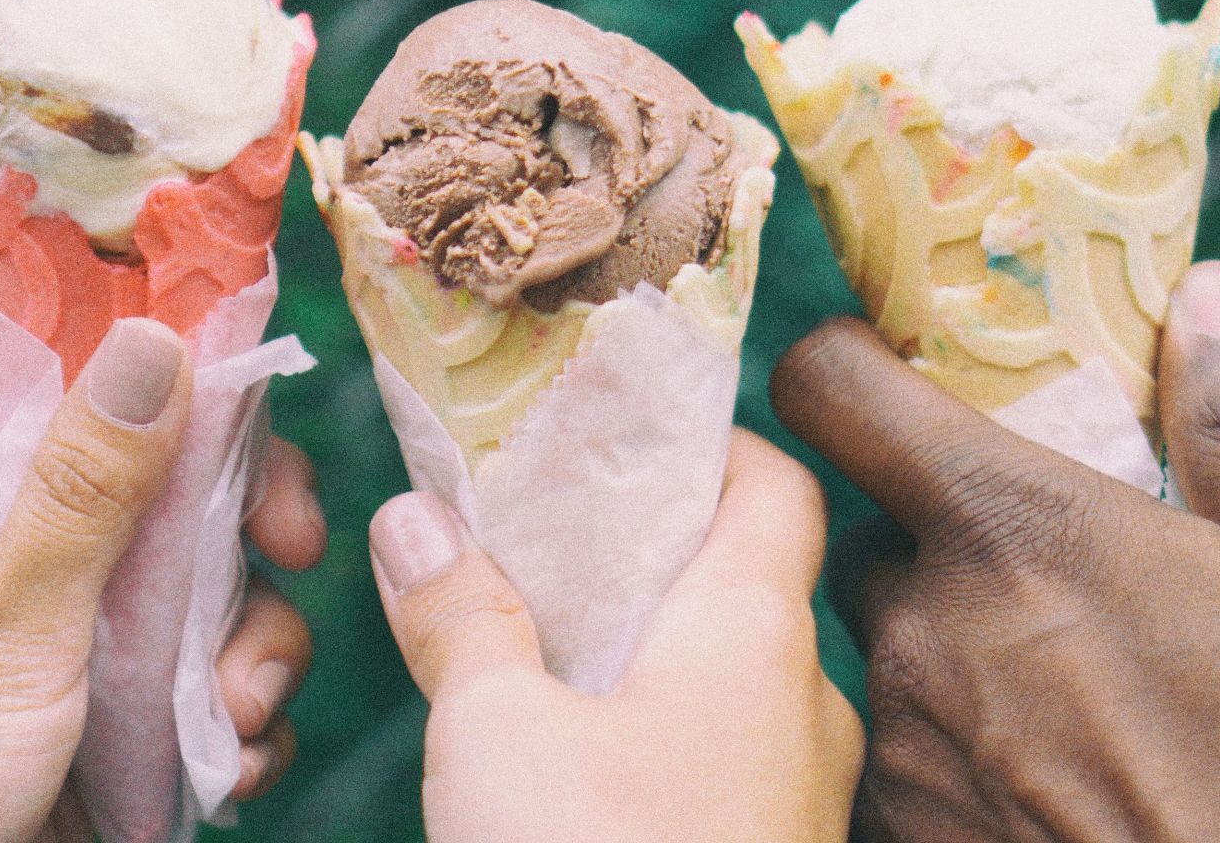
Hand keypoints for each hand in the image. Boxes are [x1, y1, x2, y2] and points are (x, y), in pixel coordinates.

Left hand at [0, 319, 325, 842]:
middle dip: (242, 500)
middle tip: (293, 542)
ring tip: (237, 713)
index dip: (122, 312)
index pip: (26, 339)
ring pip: (203, 569)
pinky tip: (230, 762)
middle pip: (155, 452)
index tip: (229, 327)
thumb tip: (156, 335)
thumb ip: (84, 491)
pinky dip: (238, 711)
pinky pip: (208, 670)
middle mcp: (9, 537)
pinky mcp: (110, 707)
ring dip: (253, 635)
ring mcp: (66, 623)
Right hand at [368, 429, 862, 842]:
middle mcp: (802, 699)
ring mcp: (797, 791)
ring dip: (642, 638)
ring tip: (537, 625)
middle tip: (546, 522)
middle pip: (745, 574)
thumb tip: (417, 519)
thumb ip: (460, 612)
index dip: (705, 439)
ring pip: (726, 673)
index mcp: (755, 630)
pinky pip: (719, 753)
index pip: (775, 481)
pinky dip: (653, 720)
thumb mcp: (495, 730)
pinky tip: (570, 744)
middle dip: (645, 542)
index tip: (619, 428)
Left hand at [773, 261, 1219, 841]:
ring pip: (889, 659)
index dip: (846, 370)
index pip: (830, 390)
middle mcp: (925, 632)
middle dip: (939, 543)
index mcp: (1013, 530)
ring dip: (958, 659)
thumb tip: (1211, 302)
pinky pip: (904, 768)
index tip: (890, 377)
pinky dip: (960, 763)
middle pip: (871, 538)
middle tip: (1051, 579)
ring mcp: (906, 751)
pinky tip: (1060, 794)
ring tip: (1086, 707)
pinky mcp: (902, 841)